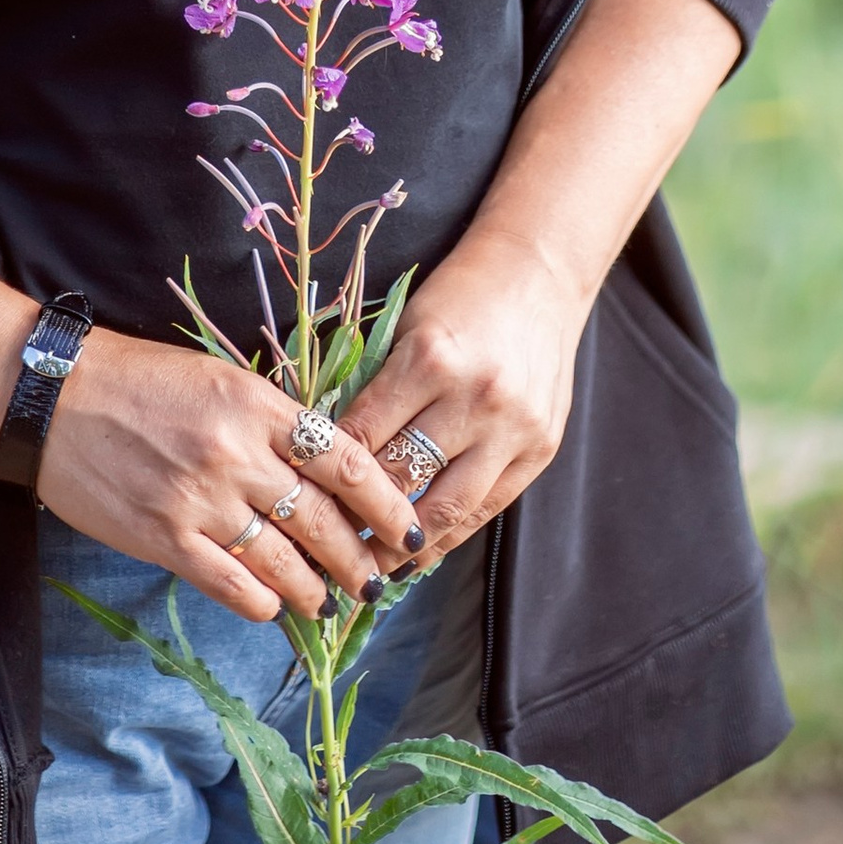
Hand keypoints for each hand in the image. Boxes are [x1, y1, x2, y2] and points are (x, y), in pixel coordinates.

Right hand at [38, 330, 428, 629]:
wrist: (53, 397)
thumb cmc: (136, 379)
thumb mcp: (216, 379)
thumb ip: (269, 419)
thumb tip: (323, 467)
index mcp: (255, 403)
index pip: (345, 460)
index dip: (387, 503)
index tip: (409, 529)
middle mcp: (236, 453)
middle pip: (323, 519)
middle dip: (360, 560)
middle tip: (378, 581)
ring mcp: (199, 500)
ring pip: (284, 561)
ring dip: (316, 590)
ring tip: (330, 603)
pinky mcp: (164, 538)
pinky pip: (232, 585)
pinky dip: (262, 603)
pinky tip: (273, 606)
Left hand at [339, 228, 590, 565]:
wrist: (541, 273)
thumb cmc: (461, 292)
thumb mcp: (407, 325)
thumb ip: (376, 387)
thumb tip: (328, 451)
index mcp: (431, 357)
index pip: (364, 436)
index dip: (327, 476)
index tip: (301, 504)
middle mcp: (475, 397)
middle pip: (401, 480)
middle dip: (358, 520)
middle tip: (322, 549)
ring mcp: (514, 429)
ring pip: (446, 511)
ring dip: (402, 546)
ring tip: (367, 570)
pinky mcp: (541, 450)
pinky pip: (486, 509)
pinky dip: (449, 535)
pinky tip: (418, 552)